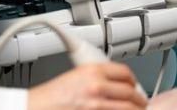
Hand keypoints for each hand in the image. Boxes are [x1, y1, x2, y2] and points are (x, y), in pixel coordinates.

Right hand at [27, 63, 146, 109]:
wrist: (35, 107)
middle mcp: (97, 87)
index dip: (133, 81)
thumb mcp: (74, 77)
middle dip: (139, 100)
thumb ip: (96, 78)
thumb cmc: (50, 97)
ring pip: (130, 108)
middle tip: (140, 103)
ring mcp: (97, 106)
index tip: (134, 86)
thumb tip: (115, 85)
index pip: (125, 73)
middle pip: (132, 92)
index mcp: (92, 71)